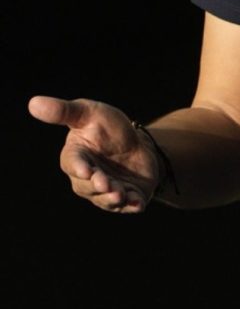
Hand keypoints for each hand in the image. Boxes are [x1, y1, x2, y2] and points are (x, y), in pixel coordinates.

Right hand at [28, 95, 159, 212]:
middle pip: (88, 186)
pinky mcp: (126, 197)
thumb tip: (33, 103)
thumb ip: (64, 111)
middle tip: (107, 183)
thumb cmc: (108, 127)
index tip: (86, 170)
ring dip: (113, 199)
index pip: (73, 164)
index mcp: (76, 157)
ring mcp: (106, 191)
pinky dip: (132, 205)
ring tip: (121, 194)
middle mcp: (86, 179)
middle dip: (98, 185)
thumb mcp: (89, 113)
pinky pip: (128, 205)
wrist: (138, 142)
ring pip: (106, 200)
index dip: (79, 168)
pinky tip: (138, 203)